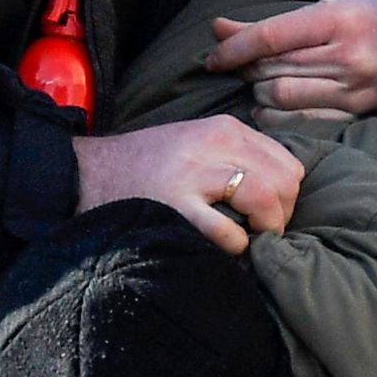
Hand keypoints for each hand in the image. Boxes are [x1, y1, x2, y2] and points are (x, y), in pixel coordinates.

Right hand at [72, 117, 304, 252]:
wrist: (89, 173)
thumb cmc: (147, 167)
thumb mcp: (197, 144)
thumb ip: (237, 157)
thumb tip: (281, 189)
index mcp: (225, 129)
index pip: (288, 164)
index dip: (287, 196)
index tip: (268, 214)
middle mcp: (214, 144)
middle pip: (285, 182)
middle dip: (281, 215)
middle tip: (260, 232)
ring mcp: (195, 173)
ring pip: (265, 198)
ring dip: (265, 229)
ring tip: (248, 239)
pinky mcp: (177, 205)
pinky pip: (229, 231)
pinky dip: (236, 246)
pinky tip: (222, 247)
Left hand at [209, 0, 376, 120]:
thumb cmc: (376, 22)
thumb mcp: (332, 8)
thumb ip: (275, 24)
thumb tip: (217, 28)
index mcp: (340, 20)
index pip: (272, 37)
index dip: (235, 49)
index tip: (212, 59)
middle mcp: (349, 57)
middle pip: (274, 69)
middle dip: (247, 70)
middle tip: (239, 68)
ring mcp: (355, 91)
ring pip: (283, 99)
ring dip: (260, 95)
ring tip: (260, 86)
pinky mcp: (359, 116)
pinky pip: (303, 123)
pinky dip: (279, 118)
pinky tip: (274, 110)